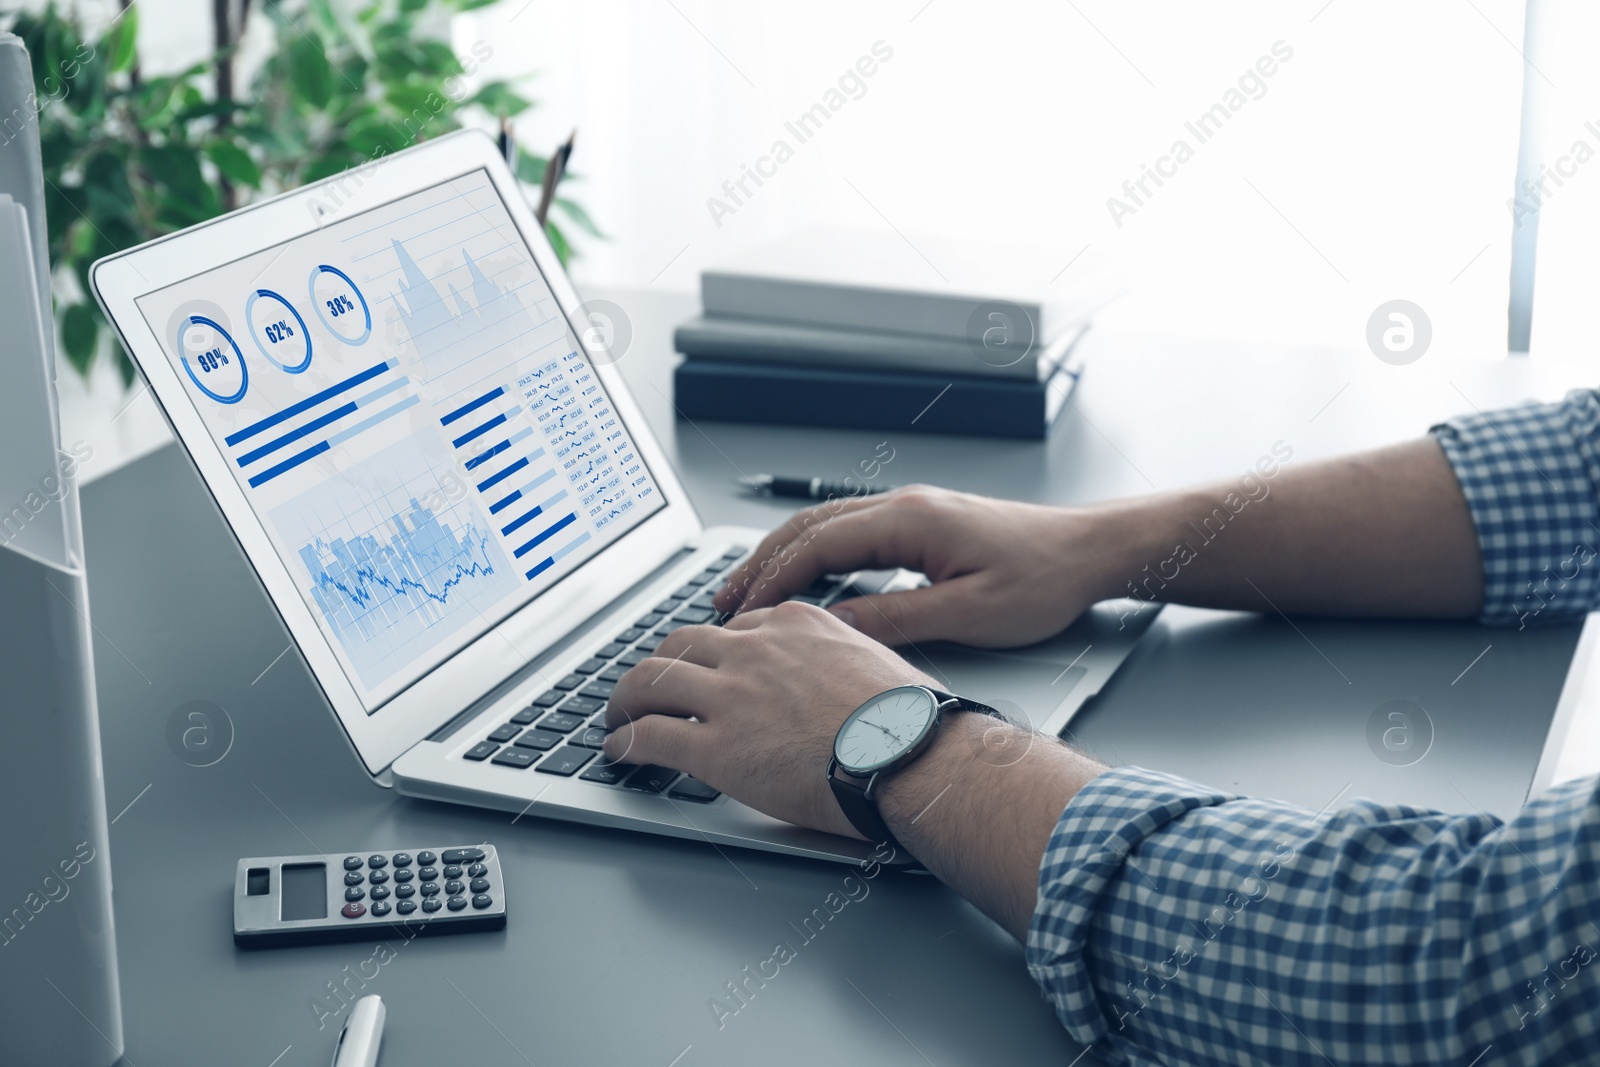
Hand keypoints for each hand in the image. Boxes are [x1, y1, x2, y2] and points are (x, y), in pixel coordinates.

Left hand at [602, 601, 935, 837]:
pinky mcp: (716, 746)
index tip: (704, 670)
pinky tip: (620, 750)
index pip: (732, 628)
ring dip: (626, 699)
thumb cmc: (910, 721)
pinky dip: (624, 741)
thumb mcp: (874, 660)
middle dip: (658, 666)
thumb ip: (838, 657)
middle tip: (649, 687)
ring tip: (618, 716)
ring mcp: (731, 696)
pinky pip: (649, 735)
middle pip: (680, 645)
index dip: (710, 654)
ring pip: (650, 681)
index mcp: (794, 625)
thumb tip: (837, 673)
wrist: (913, 757)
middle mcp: (754, 650)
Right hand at [713, 485, 1128, 647]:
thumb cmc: (1043, 579)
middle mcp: (903, 506)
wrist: (1088, 552)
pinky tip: (802, 582)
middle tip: (723, 602)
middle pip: (809, 529)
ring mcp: (910, 511)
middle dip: (760, 565)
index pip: (818, 545)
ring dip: (782, 559)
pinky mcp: (920, 525)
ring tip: (746, 593)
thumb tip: (836, 626)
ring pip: (824, 528)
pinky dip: (813, 556)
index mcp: (909, 520)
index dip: (774, 580)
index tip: (743, 612)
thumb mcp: (968, 613)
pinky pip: (849, 535)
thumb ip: (897, 618)